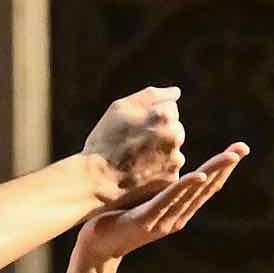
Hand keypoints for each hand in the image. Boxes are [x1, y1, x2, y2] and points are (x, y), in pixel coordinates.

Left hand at [70, 143, 248, 268]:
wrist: (96, 245)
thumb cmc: (119, 220)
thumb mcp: (147, 203)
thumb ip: (162, 190)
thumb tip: (171, 166)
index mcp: (178, 211)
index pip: (207, 187)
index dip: (224, 169)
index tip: (238, 150)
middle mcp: (176, 217)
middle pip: (207, 189)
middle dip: (226, 167)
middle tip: (243, 148)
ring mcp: (163, 220)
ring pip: (193, 193)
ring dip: (213, 172)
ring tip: (229, 156)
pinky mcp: (146, 219)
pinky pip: (168, 200)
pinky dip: (186, 187)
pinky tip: (199, 175)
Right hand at [81, 86, 187, 201]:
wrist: (97, 180)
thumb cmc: (106, 140)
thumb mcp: (121, 108)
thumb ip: (152, 95)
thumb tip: (176, 92)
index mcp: (164, 115)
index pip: (170, 107)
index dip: (150, 115)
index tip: (135, 125)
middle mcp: (175, 136)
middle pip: (175, 128)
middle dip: (160, 132)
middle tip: (135, 142)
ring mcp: (176, 159)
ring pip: (173, 148)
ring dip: (161, 150)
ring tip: (136, 158)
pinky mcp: (173, 178)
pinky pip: (170, 168)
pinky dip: (159, 169)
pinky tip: (141, 171)